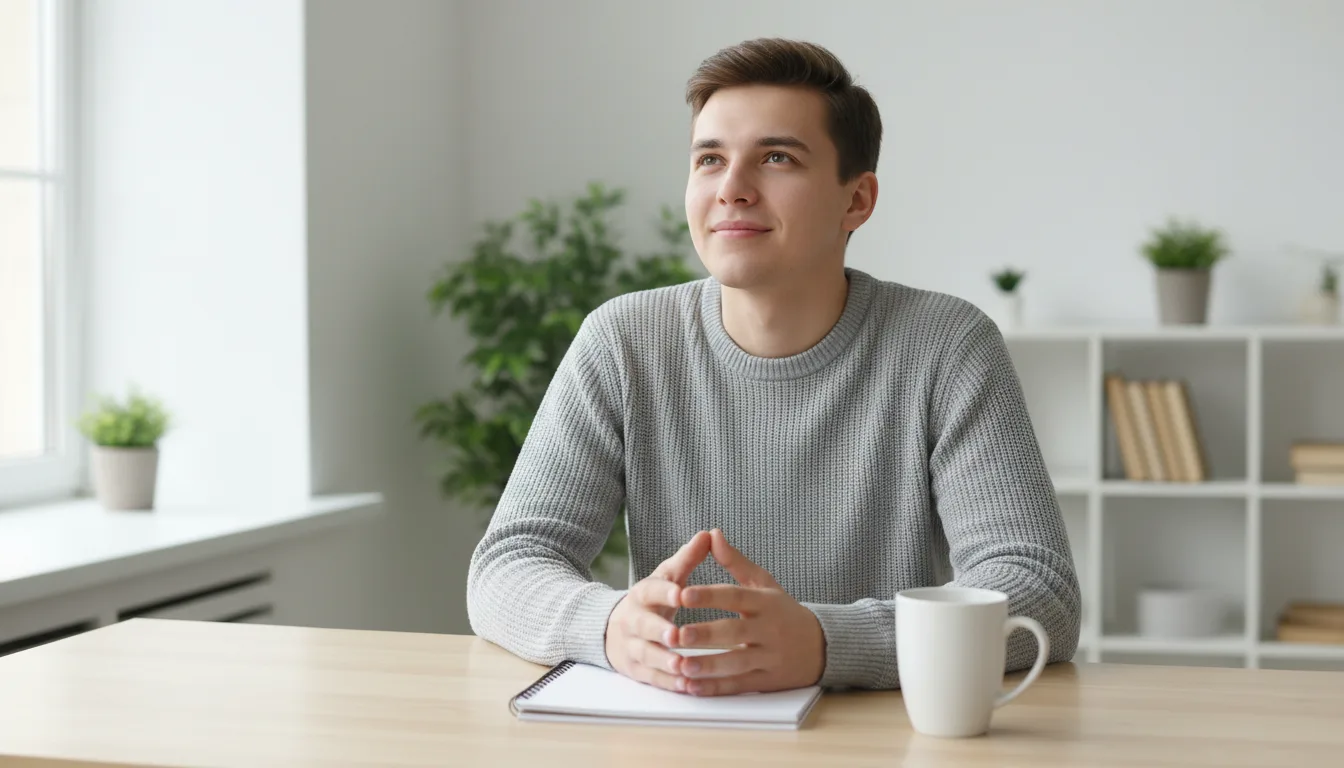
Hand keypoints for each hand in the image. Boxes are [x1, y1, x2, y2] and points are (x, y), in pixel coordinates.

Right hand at [604, 530, 710, 692]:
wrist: (613, 628)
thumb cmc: (652, 600)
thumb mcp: (666, 577)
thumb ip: (687, 559)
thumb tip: (708, 534)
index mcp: (642, 594)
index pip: (651, 590)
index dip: (665, 592)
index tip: (681, 593)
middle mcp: (633, 619)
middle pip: (643, 625)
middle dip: (659, 630)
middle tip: (677, 635)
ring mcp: (632, 646)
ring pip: (645, 654)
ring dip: (663, 660)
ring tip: (682, 665)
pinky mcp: (635, 669)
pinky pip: (651, 677)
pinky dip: (667, 682)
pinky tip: (685, 685)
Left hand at [675, 528, 825, 695]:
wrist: (822, 646)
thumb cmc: (784, 611)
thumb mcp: (764, 583)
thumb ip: (735, 562)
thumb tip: (712, 534)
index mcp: (764, 602)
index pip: (735, 597)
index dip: (709, 596)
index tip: (683, 594)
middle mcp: (768, 630)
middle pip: (734, 632)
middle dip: (705, 634)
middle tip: (677, 634)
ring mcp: (770, 657)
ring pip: (737, 663)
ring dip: (708, 666)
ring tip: (681, 666)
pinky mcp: (769, 681)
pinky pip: (740, 685)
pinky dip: (717, 688)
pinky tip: (694, 687)